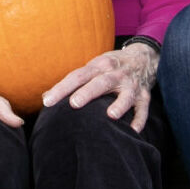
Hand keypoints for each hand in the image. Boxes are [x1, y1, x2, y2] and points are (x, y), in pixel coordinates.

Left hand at [42, 42, 158, 132]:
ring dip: (119, 104)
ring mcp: (131, 85)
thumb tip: (45, 98)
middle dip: (88, 93)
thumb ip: (72, 82)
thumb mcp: (93, 67)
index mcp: (98, 66)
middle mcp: (115, 73)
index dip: (62, 88)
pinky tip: (133, 131)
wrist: (144, 57)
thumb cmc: (110, 66)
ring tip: (111, 115)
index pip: (77, 76)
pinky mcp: (144, 96)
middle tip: (74, 104)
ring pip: (126, 95)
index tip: (47, 101)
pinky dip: (139, 120)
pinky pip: (143, 109)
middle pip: (101, 82)